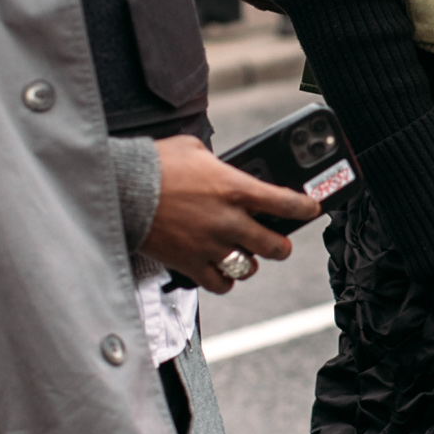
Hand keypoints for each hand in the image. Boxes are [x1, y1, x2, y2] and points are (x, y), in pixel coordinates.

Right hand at [145, 135, 317, 289]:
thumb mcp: (194, 149)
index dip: (305, 209)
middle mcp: (229, 221)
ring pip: (250, 268)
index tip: (310, 210)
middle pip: (276, 246)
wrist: (122, 189)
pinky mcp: (190, 263)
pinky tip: (222, 270)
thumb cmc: (155, 164)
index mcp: (235, 188)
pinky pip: (220, 283)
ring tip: (244, 254)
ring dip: (251, 262)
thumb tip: (223, 170)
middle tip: (278, 242)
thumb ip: (217, 163)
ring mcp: (211, 245)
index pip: (286, 204)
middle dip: (281, 245)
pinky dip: (224, 279)